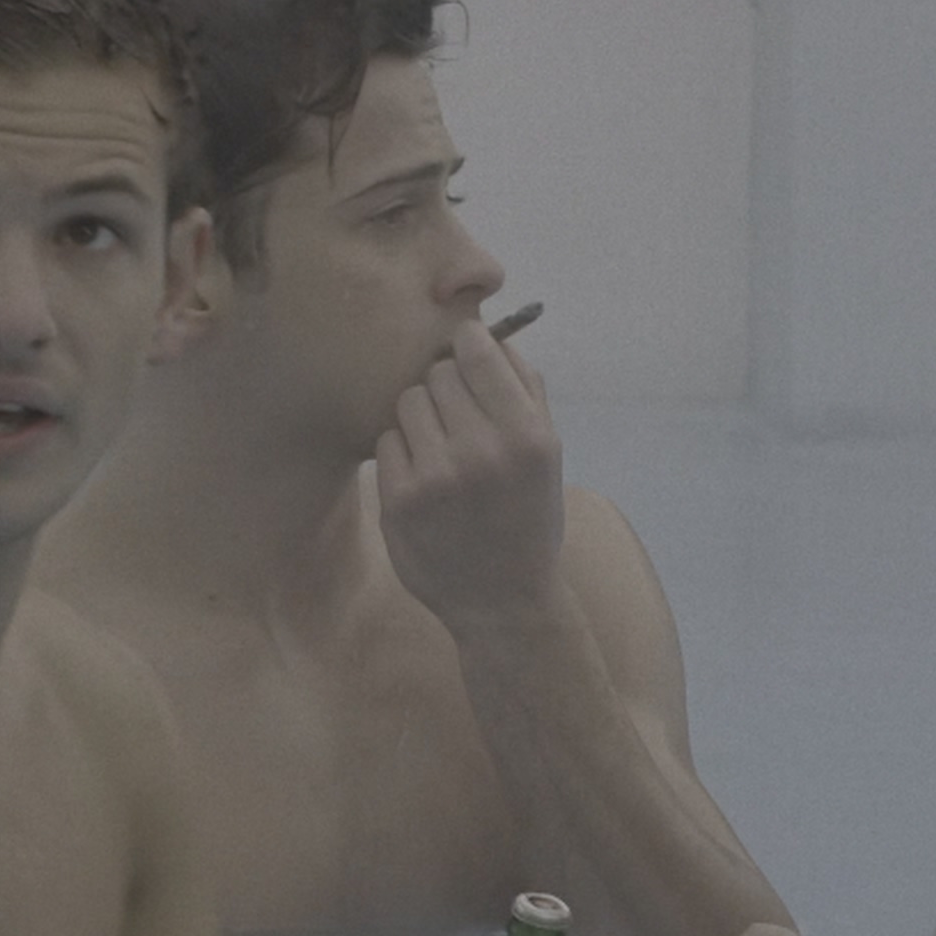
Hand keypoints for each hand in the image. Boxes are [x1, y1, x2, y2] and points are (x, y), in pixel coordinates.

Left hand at [371, 317, 563, 625]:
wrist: (504, 602)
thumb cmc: (527, 518)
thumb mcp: (548, 455)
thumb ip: (525, 389)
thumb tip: (488, 334)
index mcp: (527, 434)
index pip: (477, 349)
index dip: (468, 347)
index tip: (467, 361)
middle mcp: (483, 450)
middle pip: (438, 373)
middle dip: (445, 389)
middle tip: (458, 421)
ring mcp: (437, 476)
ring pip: (407, 402)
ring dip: (420, 419)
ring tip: (441, 452)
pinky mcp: (399, 500)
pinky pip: (387, 441)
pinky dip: (402, 454)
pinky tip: (424, 479)